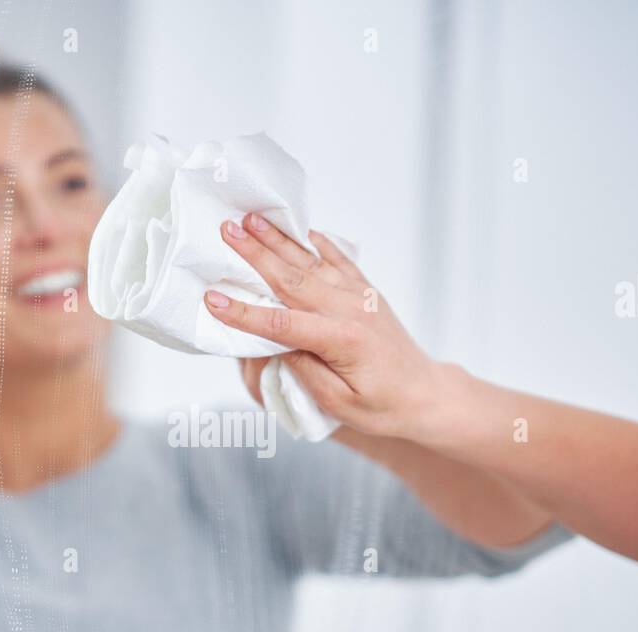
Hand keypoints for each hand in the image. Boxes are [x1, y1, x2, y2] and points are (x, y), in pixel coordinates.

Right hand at [205, 213, 446, 441]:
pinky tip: (297, 227)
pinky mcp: (365, 291)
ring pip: (311, 262)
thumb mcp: (340, 404)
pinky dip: (315, 241)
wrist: (424, 394)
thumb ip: (305, 371)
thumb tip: (274, 344)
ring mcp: (360, 296)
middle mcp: (351, 310)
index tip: (213, 299)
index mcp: (342, 341)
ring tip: (251, 218)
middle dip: (255, 254)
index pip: (282, 324)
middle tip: (226, 231)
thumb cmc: (382, 408)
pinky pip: (336, 258)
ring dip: (278, 239)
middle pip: (292, 279)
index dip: (245, 313)